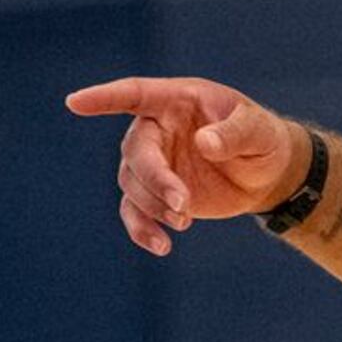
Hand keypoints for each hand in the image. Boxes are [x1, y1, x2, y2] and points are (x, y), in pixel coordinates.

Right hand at [60, 76, 306, 256]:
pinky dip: (141, 229)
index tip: (74, 102)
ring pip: (132, 183)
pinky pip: (134, 210)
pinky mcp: (156, 193)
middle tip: (184, 204)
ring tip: (185, 221)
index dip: (104, 98)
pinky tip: (161, 246)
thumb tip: (205, 144)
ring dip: (154, 205)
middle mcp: (157, 129)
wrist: (267, 174)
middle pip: (136, 150)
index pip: (135, 94)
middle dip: (155, 178)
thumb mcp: (260, 131)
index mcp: (177, 100)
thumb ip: (235, 133)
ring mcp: (154, 161)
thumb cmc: (263, 139)